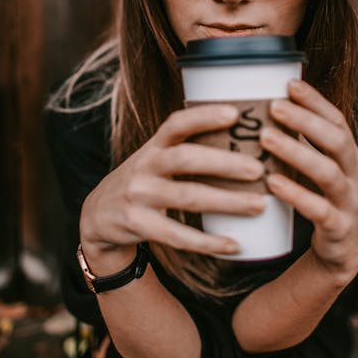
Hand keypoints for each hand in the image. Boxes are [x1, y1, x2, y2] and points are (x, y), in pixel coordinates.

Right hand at [80, 104, 264, 271]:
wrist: (98, 216)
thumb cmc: (145, 180)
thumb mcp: (157, 157)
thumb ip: (189, 149)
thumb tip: (248, 143)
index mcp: (154, 145)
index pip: (177, 124)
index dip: (204, 116)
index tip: (235, 113)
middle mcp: (145, 166)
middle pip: (185, 159)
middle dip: (224, 162)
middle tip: (259, 169)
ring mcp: (139, 196)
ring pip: (187, 197)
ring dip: (226, 201)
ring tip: (259, 205)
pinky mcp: (138, 225)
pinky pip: (178, 235)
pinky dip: (208, 241)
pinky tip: (235, 244)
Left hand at [260, 79, 357, 285]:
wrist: (342, 249)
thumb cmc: (320, 197)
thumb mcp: (316, 166)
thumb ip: (298, 141)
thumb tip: (258, 106)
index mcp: (347, 154)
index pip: (336, 120)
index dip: (315, 101)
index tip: (289, 82)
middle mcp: (353, 173)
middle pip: (336, 140)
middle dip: (305, 121)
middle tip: (273, 105)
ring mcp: (348, 201)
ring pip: (328, 173)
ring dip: (296, 153)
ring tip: (266, 138)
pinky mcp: (338, 228)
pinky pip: (319, 210)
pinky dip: (296, 195)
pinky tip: (273, 183)